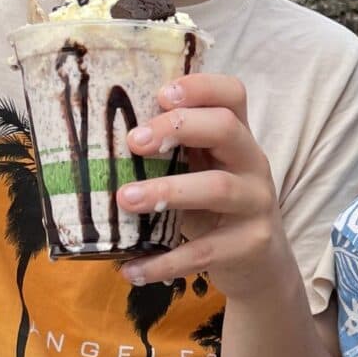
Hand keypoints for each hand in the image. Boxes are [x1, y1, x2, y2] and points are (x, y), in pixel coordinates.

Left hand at [116, 73, 285, 294]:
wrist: (259, 264)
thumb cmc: (215, 209)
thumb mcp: (202, 173)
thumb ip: (172, 154)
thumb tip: (98, 141)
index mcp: (238, 138)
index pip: (232, 94)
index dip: (199, 87)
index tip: (160, 94)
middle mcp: (253, 163)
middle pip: (226, 129)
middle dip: (178, 128)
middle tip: (134, 143)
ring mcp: (256, 204)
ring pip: (217, 188)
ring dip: (167, 191)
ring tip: (125, 199)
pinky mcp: (250, 244)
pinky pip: (204, 251)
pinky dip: (164, 262)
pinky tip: (131, 269)